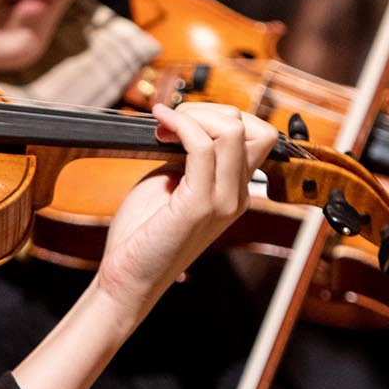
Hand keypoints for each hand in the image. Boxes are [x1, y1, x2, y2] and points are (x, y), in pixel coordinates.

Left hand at [91, 103, 276, 317]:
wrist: (129, 277)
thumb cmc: (144, 232)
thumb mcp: (171, 183)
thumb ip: (187, 157)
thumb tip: (187, 123)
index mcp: (233, 192)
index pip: (259, 138)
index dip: (223, 118)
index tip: (182, 122)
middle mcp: (236, 197)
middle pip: (255, 129)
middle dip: (211, 111)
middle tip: (171, 122)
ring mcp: (222, 202)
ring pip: (233, 132)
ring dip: (195, 116)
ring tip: (164, 125)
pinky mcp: (198, 206)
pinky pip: (202, 147)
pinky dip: (181, 125)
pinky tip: (160, 123)